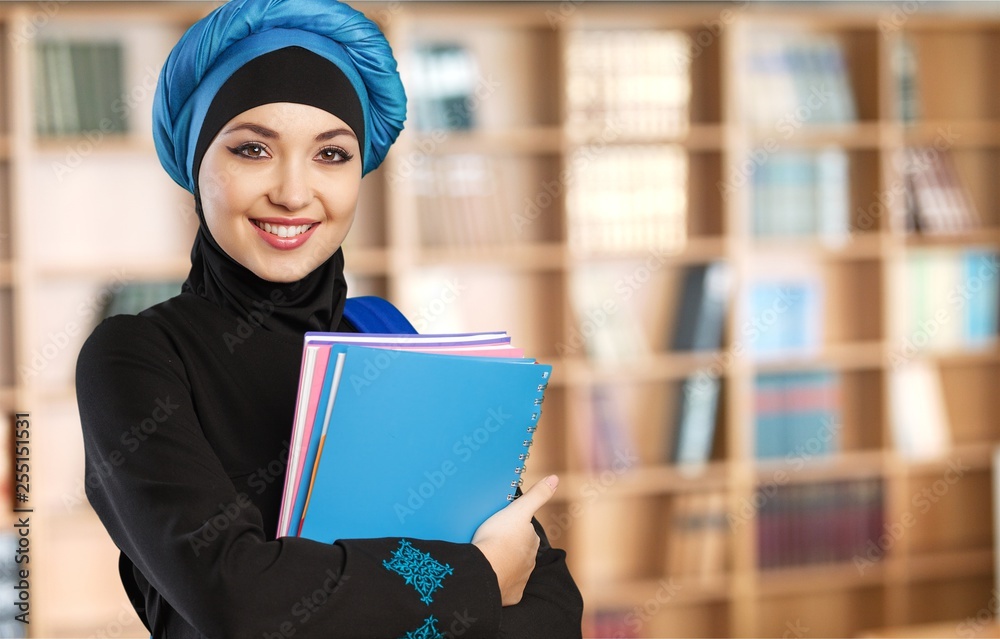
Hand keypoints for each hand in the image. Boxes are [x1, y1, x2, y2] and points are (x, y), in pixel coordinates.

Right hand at [472, 475, 558, 605]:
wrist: (484, 571)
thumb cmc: (498, 539)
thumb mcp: (518, 510)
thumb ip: (537, 495)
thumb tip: (555, 478)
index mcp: (531, 541)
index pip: (526, 533)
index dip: (515, 529)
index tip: (503, 527)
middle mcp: (530, 562)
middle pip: (519, 552)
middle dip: (509, 548)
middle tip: (492, 542)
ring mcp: (519, 580)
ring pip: (512, 570)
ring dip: (503, 565)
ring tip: (488, 559)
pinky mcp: (509, 595)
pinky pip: (504, 588)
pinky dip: (499, 583)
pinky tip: (489, 577)